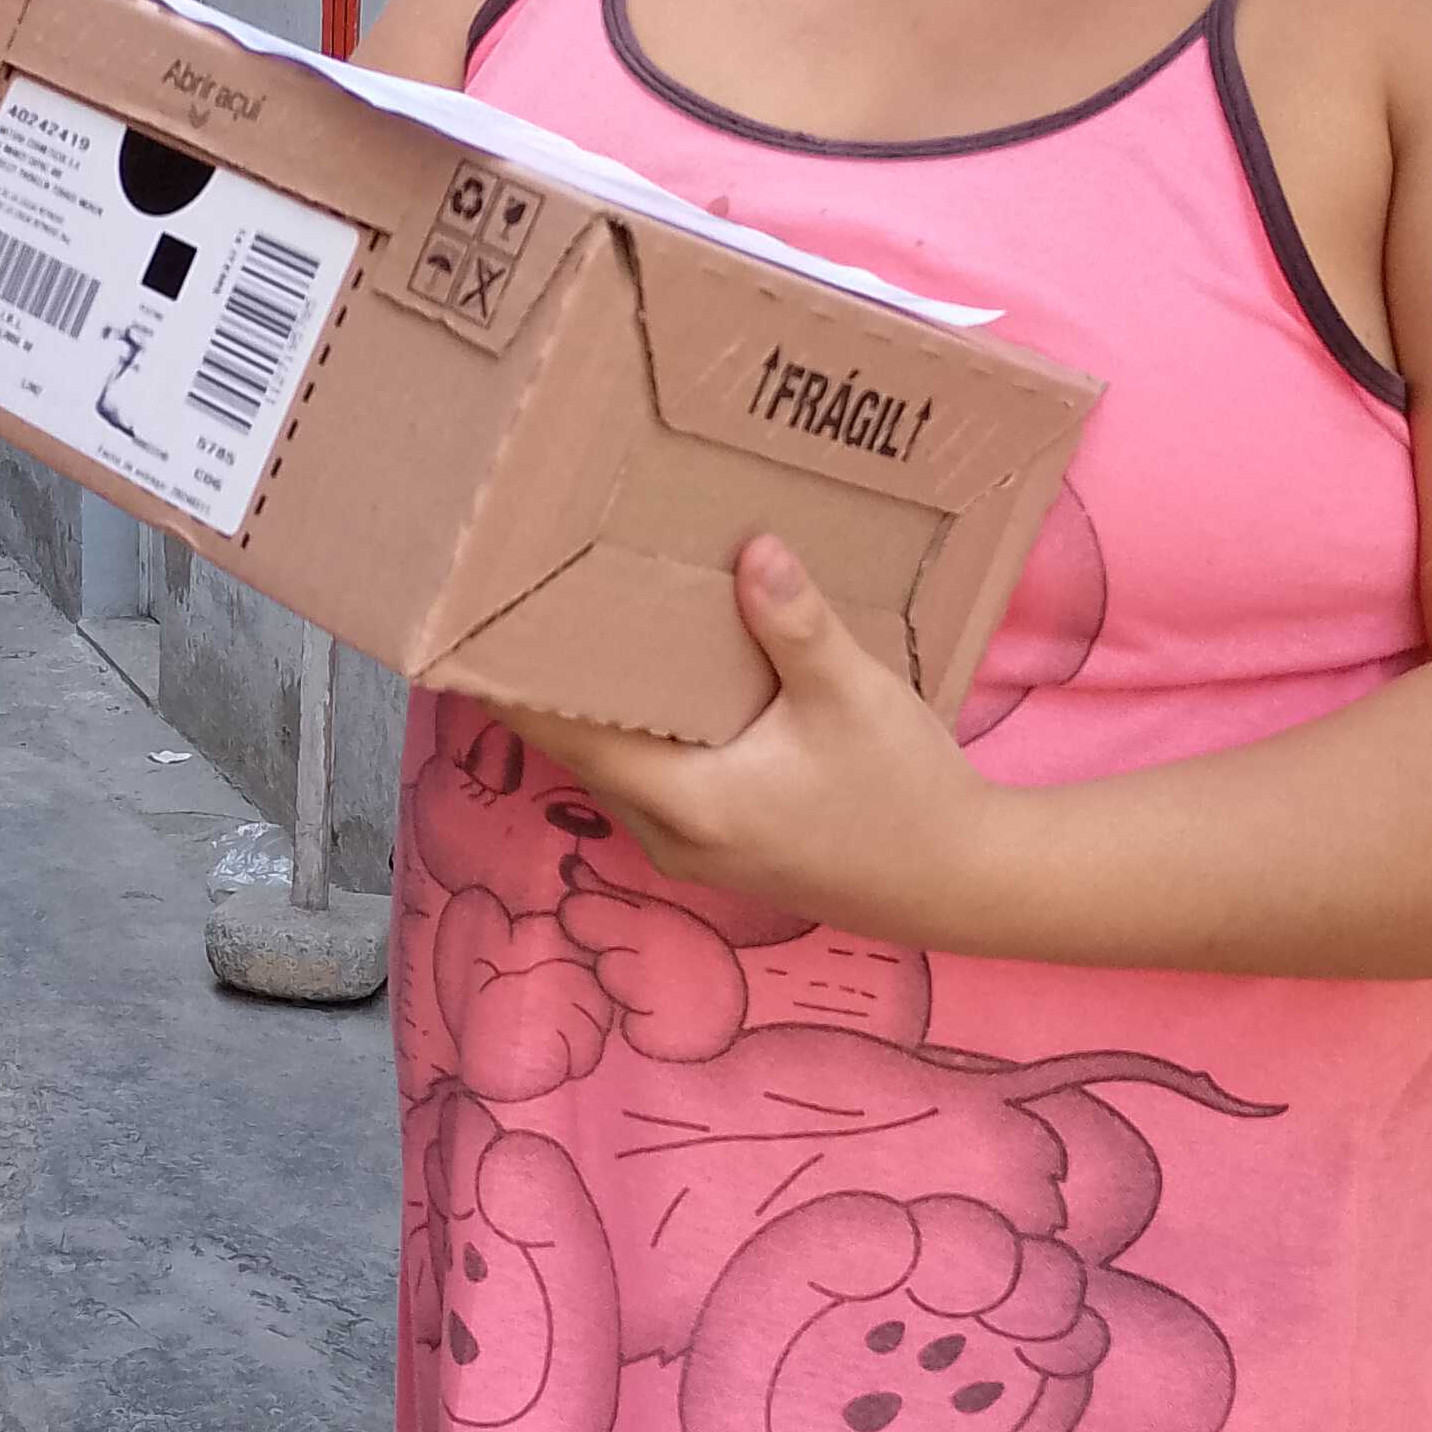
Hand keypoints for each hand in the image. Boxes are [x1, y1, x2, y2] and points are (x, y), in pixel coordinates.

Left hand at [487, 536, 1002, 946]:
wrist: (963, 882)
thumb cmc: (905, 795)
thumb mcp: (852, 698)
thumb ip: (796, 624)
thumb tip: (752, 549)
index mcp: (686, 801)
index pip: (568, 736)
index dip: (511, 686)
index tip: (468, 634)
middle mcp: (671, 836)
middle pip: (581, 751)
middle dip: (549, 686)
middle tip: (517, 607)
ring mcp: (694, 851)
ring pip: (615, 770)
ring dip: (594, 713)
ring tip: (570, 635)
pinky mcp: (722, 848)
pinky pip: (651, 786)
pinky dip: (636, 738)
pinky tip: (655, 689)